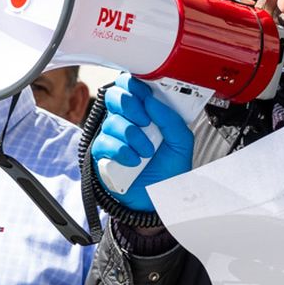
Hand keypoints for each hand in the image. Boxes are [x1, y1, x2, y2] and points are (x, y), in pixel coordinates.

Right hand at [90, 76, 194, 211]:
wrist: (158, 199)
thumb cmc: (169, 172)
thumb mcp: (181, 143)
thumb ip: (171, 119)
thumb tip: (152, 100)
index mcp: (147, 113)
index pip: (133, 87)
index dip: (136, 85)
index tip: (146, 94)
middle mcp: (128, 121)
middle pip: (115, 96)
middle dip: (131, 106)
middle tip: (145, 122)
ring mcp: (113, 136)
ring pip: (113, 121)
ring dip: (133, 136)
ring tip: (146, 152)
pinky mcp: (102, 154)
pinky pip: (105, 143)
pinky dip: (122, 152)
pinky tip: (133, 161)